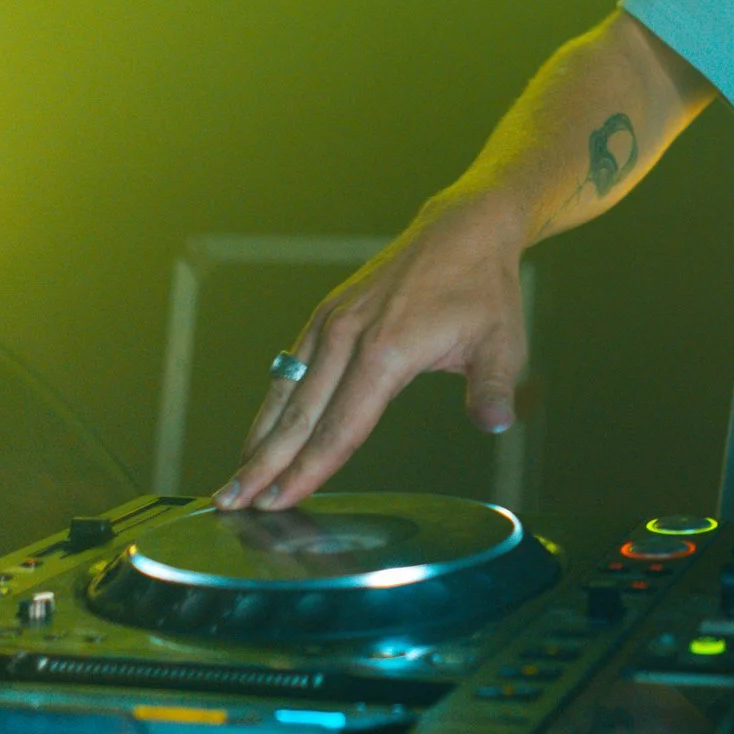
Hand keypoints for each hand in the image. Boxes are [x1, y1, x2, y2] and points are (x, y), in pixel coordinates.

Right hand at [219, 192, 529, 511]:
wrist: (464, 229)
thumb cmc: (484, 289)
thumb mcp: (503, 342)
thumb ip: (494, 389)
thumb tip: (497, 424)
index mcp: (388, 351)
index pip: (340, 427)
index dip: (308, 470)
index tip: (278, 502)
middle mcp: (349, 336)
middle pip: (300, 416)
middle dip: (263, 465)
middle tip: (231, 504)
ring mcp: (333, 322)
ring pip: (286, 390)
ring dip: (257, 438)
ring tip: (233, 480)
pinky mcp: (328, 312)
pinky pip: (291, 364)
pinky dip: (272, 402)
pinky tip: (261, 431)